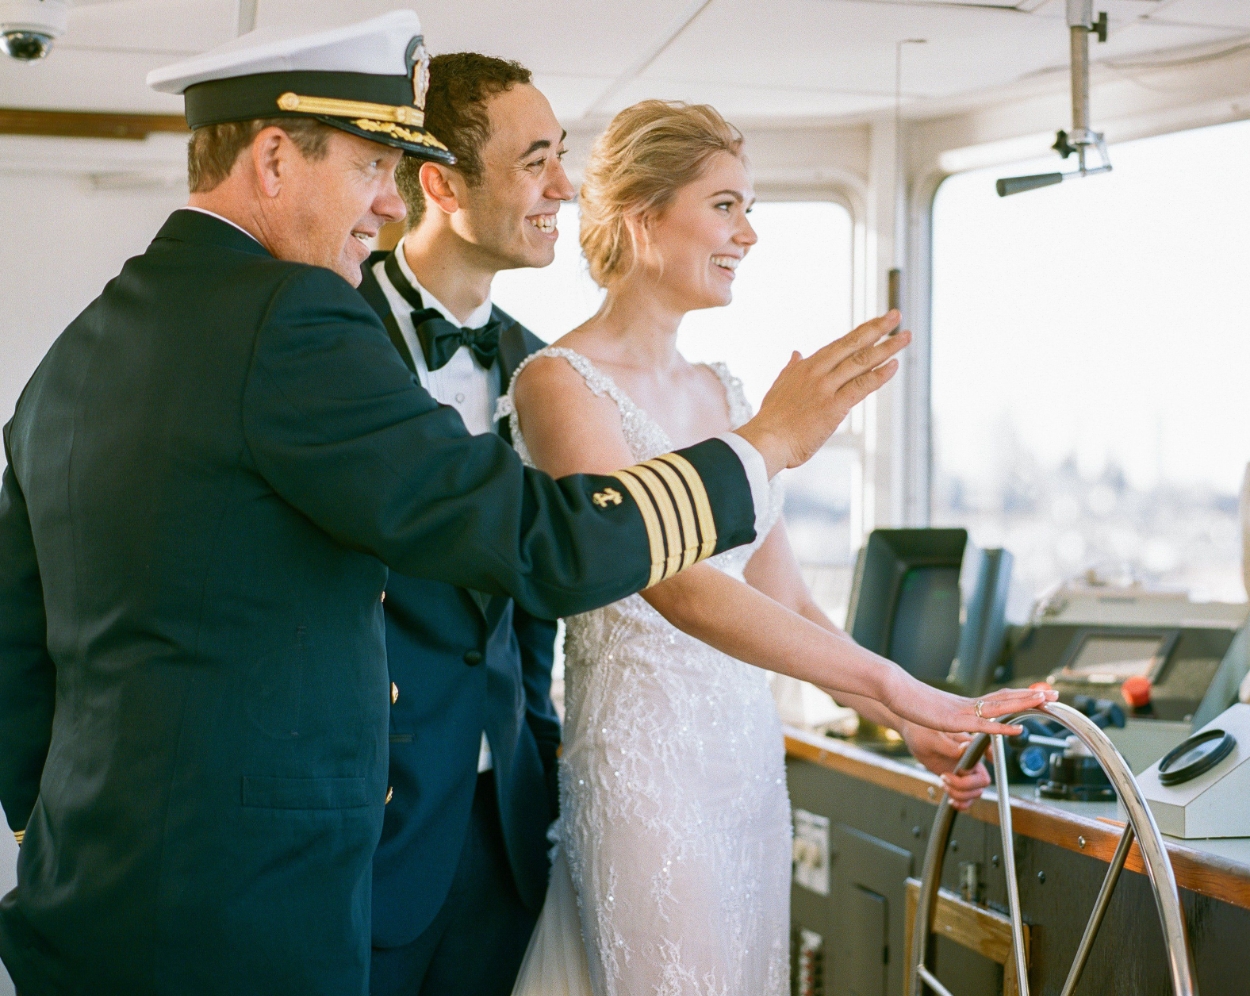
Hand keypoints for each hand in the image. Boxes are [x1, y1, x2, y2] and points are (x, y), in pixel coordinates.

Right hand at [736, 311, 910, 476]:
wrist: (765, 441)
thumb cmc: (771, 420)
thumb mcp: (779, 387)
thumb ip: (790, 369)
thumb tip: (796, 354)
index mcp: (806, 366)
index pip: (839, 344)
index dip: (860, 332)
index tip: (877, 322)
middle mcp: (818, 371)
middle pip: (853, 343)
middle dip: (878, 328)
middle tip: (896, 314)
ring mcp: (826, 387)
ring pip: (861, 361)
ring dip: (887, 347)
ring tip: (906, 336)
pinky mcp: (833, 406)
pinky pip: (861, 386)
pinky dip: (879, 375)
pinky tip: (894, 365)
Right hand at [883, 670, 1058, 736]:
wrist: (895, 691)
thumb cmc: (910, 702)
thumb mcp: (934, 715)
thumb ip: (947, 721)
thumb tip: (953, 727)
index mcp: (966, 704)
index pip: (999, 697)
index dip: (1020, 695)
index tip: (1039, 693)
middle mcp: (969, 705)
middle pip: (1007, 698)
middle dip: (1032, 696)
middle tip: (1055, 693)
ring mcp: (964, 712)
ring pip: (1001, 706)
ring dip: (1024, 703)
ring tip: (1045, 700)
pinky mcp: (955, 721)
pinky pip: (983, 725)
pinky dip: (1002, 728)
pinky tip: (1017, 729)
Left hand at [901, 724, 988, 810]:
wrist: (915, 737)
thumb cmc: (924, 732)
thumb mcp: (933, 739)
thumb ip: (950, 746)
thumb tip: (964, 749)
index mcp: (969, 745)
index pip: (989, 753)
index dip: (991, 761)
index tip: (981, 766)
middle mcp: (971, 759)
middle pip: (982, 781)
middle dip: (965, 785)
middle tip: (945, 777)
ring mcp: (966, 772)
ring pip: (976, 792)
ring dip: (960, 794)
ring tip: (943, 784)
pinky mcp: (958, 781)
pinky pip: (968, 798)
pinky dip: (962, 803)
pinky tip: (951, 800)